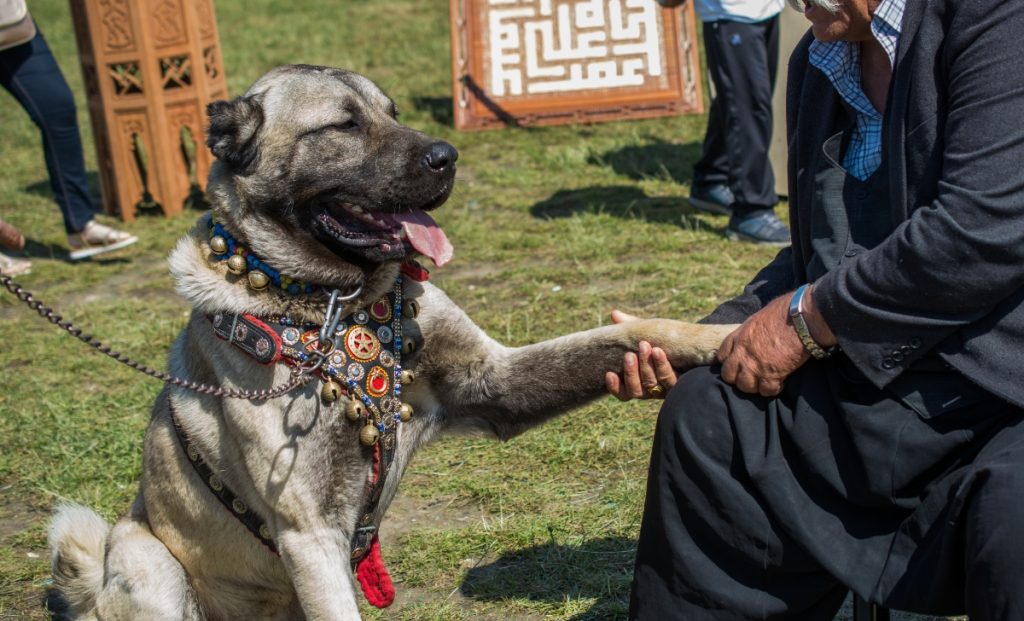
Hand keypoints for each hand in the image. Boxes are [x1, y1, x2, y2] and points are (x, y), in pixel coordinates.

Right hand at [604, 310, 678, 400]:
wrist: (698, 344)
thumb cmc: (667, 339)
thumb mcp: (648, 333)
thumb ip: (631, 327)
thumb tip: (614, 314)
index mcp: (641, 382)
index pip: (625, 393)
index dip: (615, 387)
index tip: (609, 374)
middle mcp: (654, 390)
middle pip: (637, 390)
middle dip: (631, 372)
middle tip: (629, 354)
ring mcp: (668, 388)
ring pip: (653, 385)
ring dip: (646, 366)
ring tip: (645, 346)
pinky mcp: (682, 383)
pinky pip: (670, 379)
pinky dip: (662, 365)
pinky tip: (659, 351)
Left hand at [716, 290, 831, 396]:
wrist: (801, 319)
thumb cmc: (784, 312)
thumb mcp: (758, 318)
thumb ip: (751, 331)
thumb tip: (756, 334)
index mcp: (738, 337)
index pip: (721, 356)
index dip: (728, 362)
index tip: (736, 365)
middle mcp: (742, 353)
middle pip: (728, 376)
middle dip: (737, 378)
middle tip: (750, 377)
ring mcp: (754, 366)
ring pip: (745, 386)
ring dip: (754, 386)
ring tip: (764, 382)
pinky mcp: (771, 375)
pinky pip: (766, 391)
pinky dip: (773, 389)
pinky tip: (779, 383)